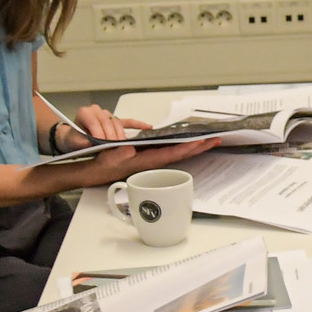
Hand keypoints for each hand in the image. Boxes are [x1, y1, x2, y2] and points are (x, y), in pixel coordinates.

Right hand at [66, 137, 220, 185]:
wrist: (95, 172)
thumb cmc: (102, 164)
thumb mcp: (107, 158)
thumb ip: (118, 154)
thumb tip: (130, 149)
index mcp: (146, 161)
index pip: (172, 154)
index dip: (188, 148)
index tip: (202, 142)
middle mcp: (153, 162)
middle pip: (181, 154)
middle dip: (199, 147)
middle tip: (216, 139)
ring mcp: (153, 161)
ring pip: (178, 154)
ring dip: (193, 147)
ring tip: (208, 140)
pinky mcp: (150, 158)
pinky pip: (171, 153)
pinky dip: (182, 147)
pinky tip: (188, 143)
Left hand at [73, 104, 149, 144]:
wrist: (73, 139)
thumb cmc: (72, 139)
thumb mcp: (72, 141)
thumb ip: (79, 141)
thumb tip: (89, 142)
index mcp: (85, 112)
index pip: (95, 121)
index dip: (99, 132)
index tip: (102, 144)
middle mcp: (97, 111)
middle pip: (108, 123)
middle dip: (112, 137)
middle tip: (114, 148)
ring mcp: (108, 116)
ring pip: (118, 124)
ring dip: (121, 136)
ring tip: (125, 146)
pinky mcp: (115, 121)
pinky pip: (128, 122)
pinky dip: (137, 125)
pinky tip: (147, 127)